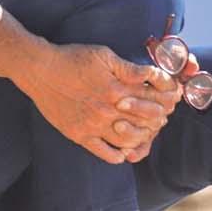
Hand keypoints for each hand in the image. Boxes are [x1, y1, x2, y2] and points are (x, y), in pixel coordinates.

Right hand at [11, 42, 182, 164]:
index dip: (167, 98)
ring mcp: (94, 125)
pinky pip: (107, 153)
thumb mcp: (103, 55)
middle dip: (160, 117)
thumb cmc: (71, 59)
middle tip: (163, 114)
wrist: (39, 71)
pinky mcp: (80, 135)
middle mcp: (108, 110)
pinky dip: (121, 154)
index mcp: (117, 88)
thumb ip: (129, 68)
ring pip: (130, 140)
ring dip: (144, 136)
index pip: (154, 98)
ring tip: (146, 130)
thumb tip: (151, 74)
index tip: (172, 97)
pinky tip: (125, 147)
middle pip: (146, 120)